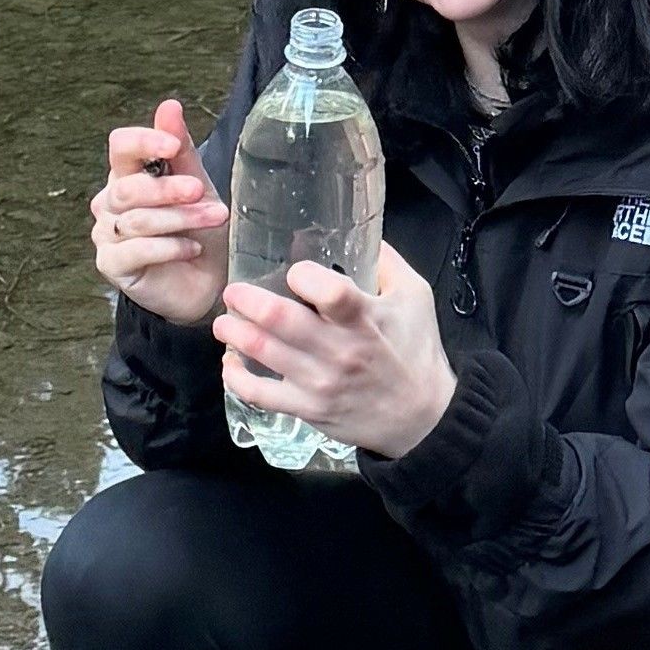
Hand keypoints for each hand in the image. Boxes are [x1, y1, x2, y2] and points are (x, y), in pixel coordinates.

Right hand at [89, 97, 227, 327]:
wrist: (207, 282)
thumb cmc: (199, 229)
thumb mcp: (197, 184)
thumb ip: (181, 149)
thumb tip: (170, 105)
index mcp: (127, 174)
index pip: (120, 146)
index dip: (143, 142)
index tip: (173, 145)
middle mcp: (110, 201)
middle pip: (129, 186)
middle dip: (169, 189)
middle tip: (201, 191)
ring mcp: (107, 234)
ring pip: (136, 219)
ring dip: (180, 219)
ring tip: (215, 218)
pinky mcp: (112, 265)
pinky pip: (134, 250)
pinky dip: (168, 248)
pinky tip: (192, 248)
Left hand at [217, 238, 457, 461]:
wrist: (424, 418)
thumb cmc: (418, 352)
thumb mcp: (415, 296)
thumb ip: (387, 261)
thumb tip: (361, 230)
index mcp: (365, 319)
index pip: (327, 292)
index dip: (303, 276)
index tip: (294, 272)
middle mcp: (338, 350)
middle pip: (279, 320)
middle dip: (246, 300)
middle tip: (233, 292)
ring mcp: (320, 382)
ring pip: (262, 353)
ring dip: (234, 332)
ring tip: (224, 322)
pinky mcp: (309, 409)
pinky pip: (259, 395)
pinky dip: (236, 378)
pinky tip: (231, 363)